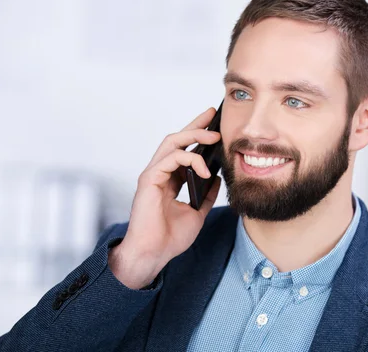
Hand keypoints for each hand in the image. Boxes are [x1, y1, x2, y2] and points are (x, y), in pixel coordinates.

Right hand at [108, 107, 221, 288]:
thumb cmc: (170, 237)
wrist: (154, 254)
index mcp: (169, 179)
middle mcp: (160, 173)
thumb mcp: (197, 213)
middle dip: (196, 125)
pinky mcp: (149, 179)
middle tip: (213, 114)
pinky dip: (190, 159)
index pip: (184, 150)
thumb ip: (206, 195)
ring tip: (214, 136)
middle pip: (177, 139)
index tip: (215, 124)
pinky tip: (204, 169)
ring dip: (194, 135)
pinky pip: (171, 159)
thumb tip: (218, 178)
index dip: (197, 135)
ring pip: (172, 143)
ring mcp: (153, 174)